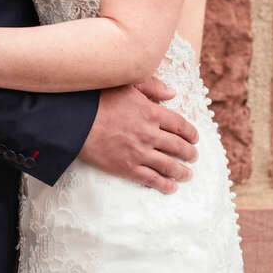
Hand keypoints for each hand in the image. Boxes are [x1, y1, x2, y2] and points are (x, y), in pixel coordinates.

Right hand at [79, 78, 198, 194]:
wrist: (77, 122)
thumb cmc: (99, 99)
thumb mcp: (127, 84)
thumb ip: (151, 86)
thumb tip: (172, 93)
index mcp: (151, 112)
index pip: (180, 125)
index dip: (190, 133)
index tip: (195, 138)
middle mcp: (149, 134)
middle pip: (178, 147)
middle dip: (189, 153)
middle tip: (193, 156)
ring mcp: (140, 153)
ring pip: (169, 165)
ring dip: (182, 171)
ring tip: (188, 174)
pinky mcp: (128, 168)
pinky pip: (152, 179)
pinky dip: (164, 185)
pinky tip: (171, 187)